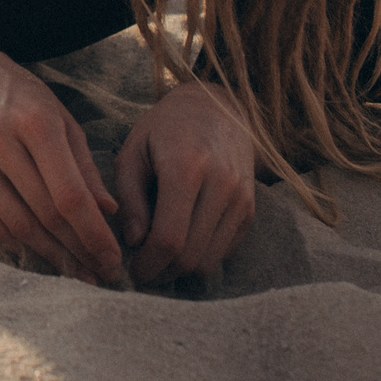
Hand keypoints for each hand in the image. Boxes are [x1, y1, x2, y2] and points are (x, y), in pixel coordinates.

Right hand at [0, 50, 123, 284]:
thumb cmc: (24, 101)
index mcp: (35, 123)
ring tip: (75, 272)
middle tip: (100, 274)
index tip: (112, 260)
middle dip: (77, 251)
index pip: (69, 194)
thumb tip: (109, 212)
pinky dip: (17, 247)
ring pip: (17, 225)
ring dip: (51, 256)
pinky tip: (39, 256)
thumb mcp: (63, 120)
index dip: (93, 234)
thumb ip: (86, 167)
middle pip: (45, 214)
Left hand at [114, 81, 257, 284]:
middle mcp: (221, 183)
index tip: (133, 271)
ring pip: (211, 260)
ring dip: (182, 270)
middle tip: (142, 269)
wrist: (216, 108)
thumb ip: (129, 198)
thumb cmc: (164, 129)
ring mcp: (242, 198)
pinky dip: (202, 256)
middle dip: (163, 272)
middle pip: (192, 255)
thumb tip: (133, 242)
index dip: (149, 265)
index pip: (170, 238)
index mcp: (186, 166)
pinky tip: (182, 243)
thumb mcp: (133, 152)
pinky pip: (225, 250)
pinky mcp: (251, 209)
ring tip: (159, 259)